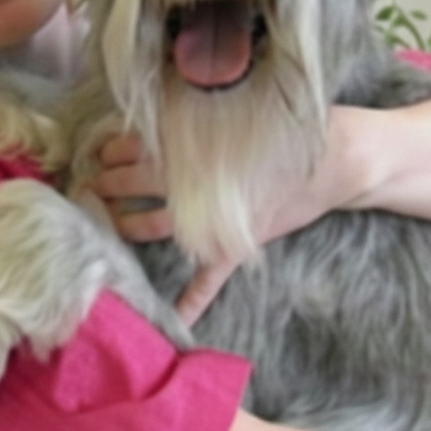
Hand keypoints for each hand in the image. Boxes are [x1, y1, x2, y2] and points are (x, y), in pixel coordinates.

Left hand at [90, 117, 367, 323]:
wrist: (340, 160)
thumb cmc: (292, 129)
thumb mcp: (243, 110)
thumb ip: (201, 114)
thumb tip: (161, 109)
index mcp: (200, 149)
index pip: (144, 149)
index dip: (115, 150)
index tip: (97, 150)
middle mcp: (201, 185)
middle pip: (142, 185)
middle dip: (112, 183)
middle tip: (90, 182)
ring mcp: (217, 220)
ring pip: (160, 225)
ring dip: (129, 224)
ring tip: (108, 219)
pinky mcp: (237, 244)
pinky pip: (210, 277)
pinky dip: (193, 300)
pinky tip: (176, 321)